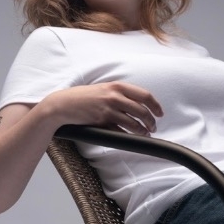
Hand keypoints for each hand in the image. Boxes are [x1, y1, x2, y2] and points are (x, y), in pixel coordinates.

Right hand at [45, 82, 162, 134]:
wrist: (63, 104)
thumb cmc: (83, 97)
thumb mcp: (103, 90)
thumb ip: (120, 94)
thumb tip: (137, 104)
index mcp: (117, 86)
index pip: (144, 95)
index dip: (156, 105)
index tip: (160, 113)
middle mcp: (115, 96)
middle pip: (142, 111)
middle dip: (151, 121)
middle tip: (153, 127)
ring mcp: (108, 109)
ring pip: (134, 123)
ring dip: (142, 131)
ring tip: (145, 134)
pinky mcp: (102, 121)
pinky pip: (121, 131)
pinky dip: (128, 136)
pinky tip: (131, 138)